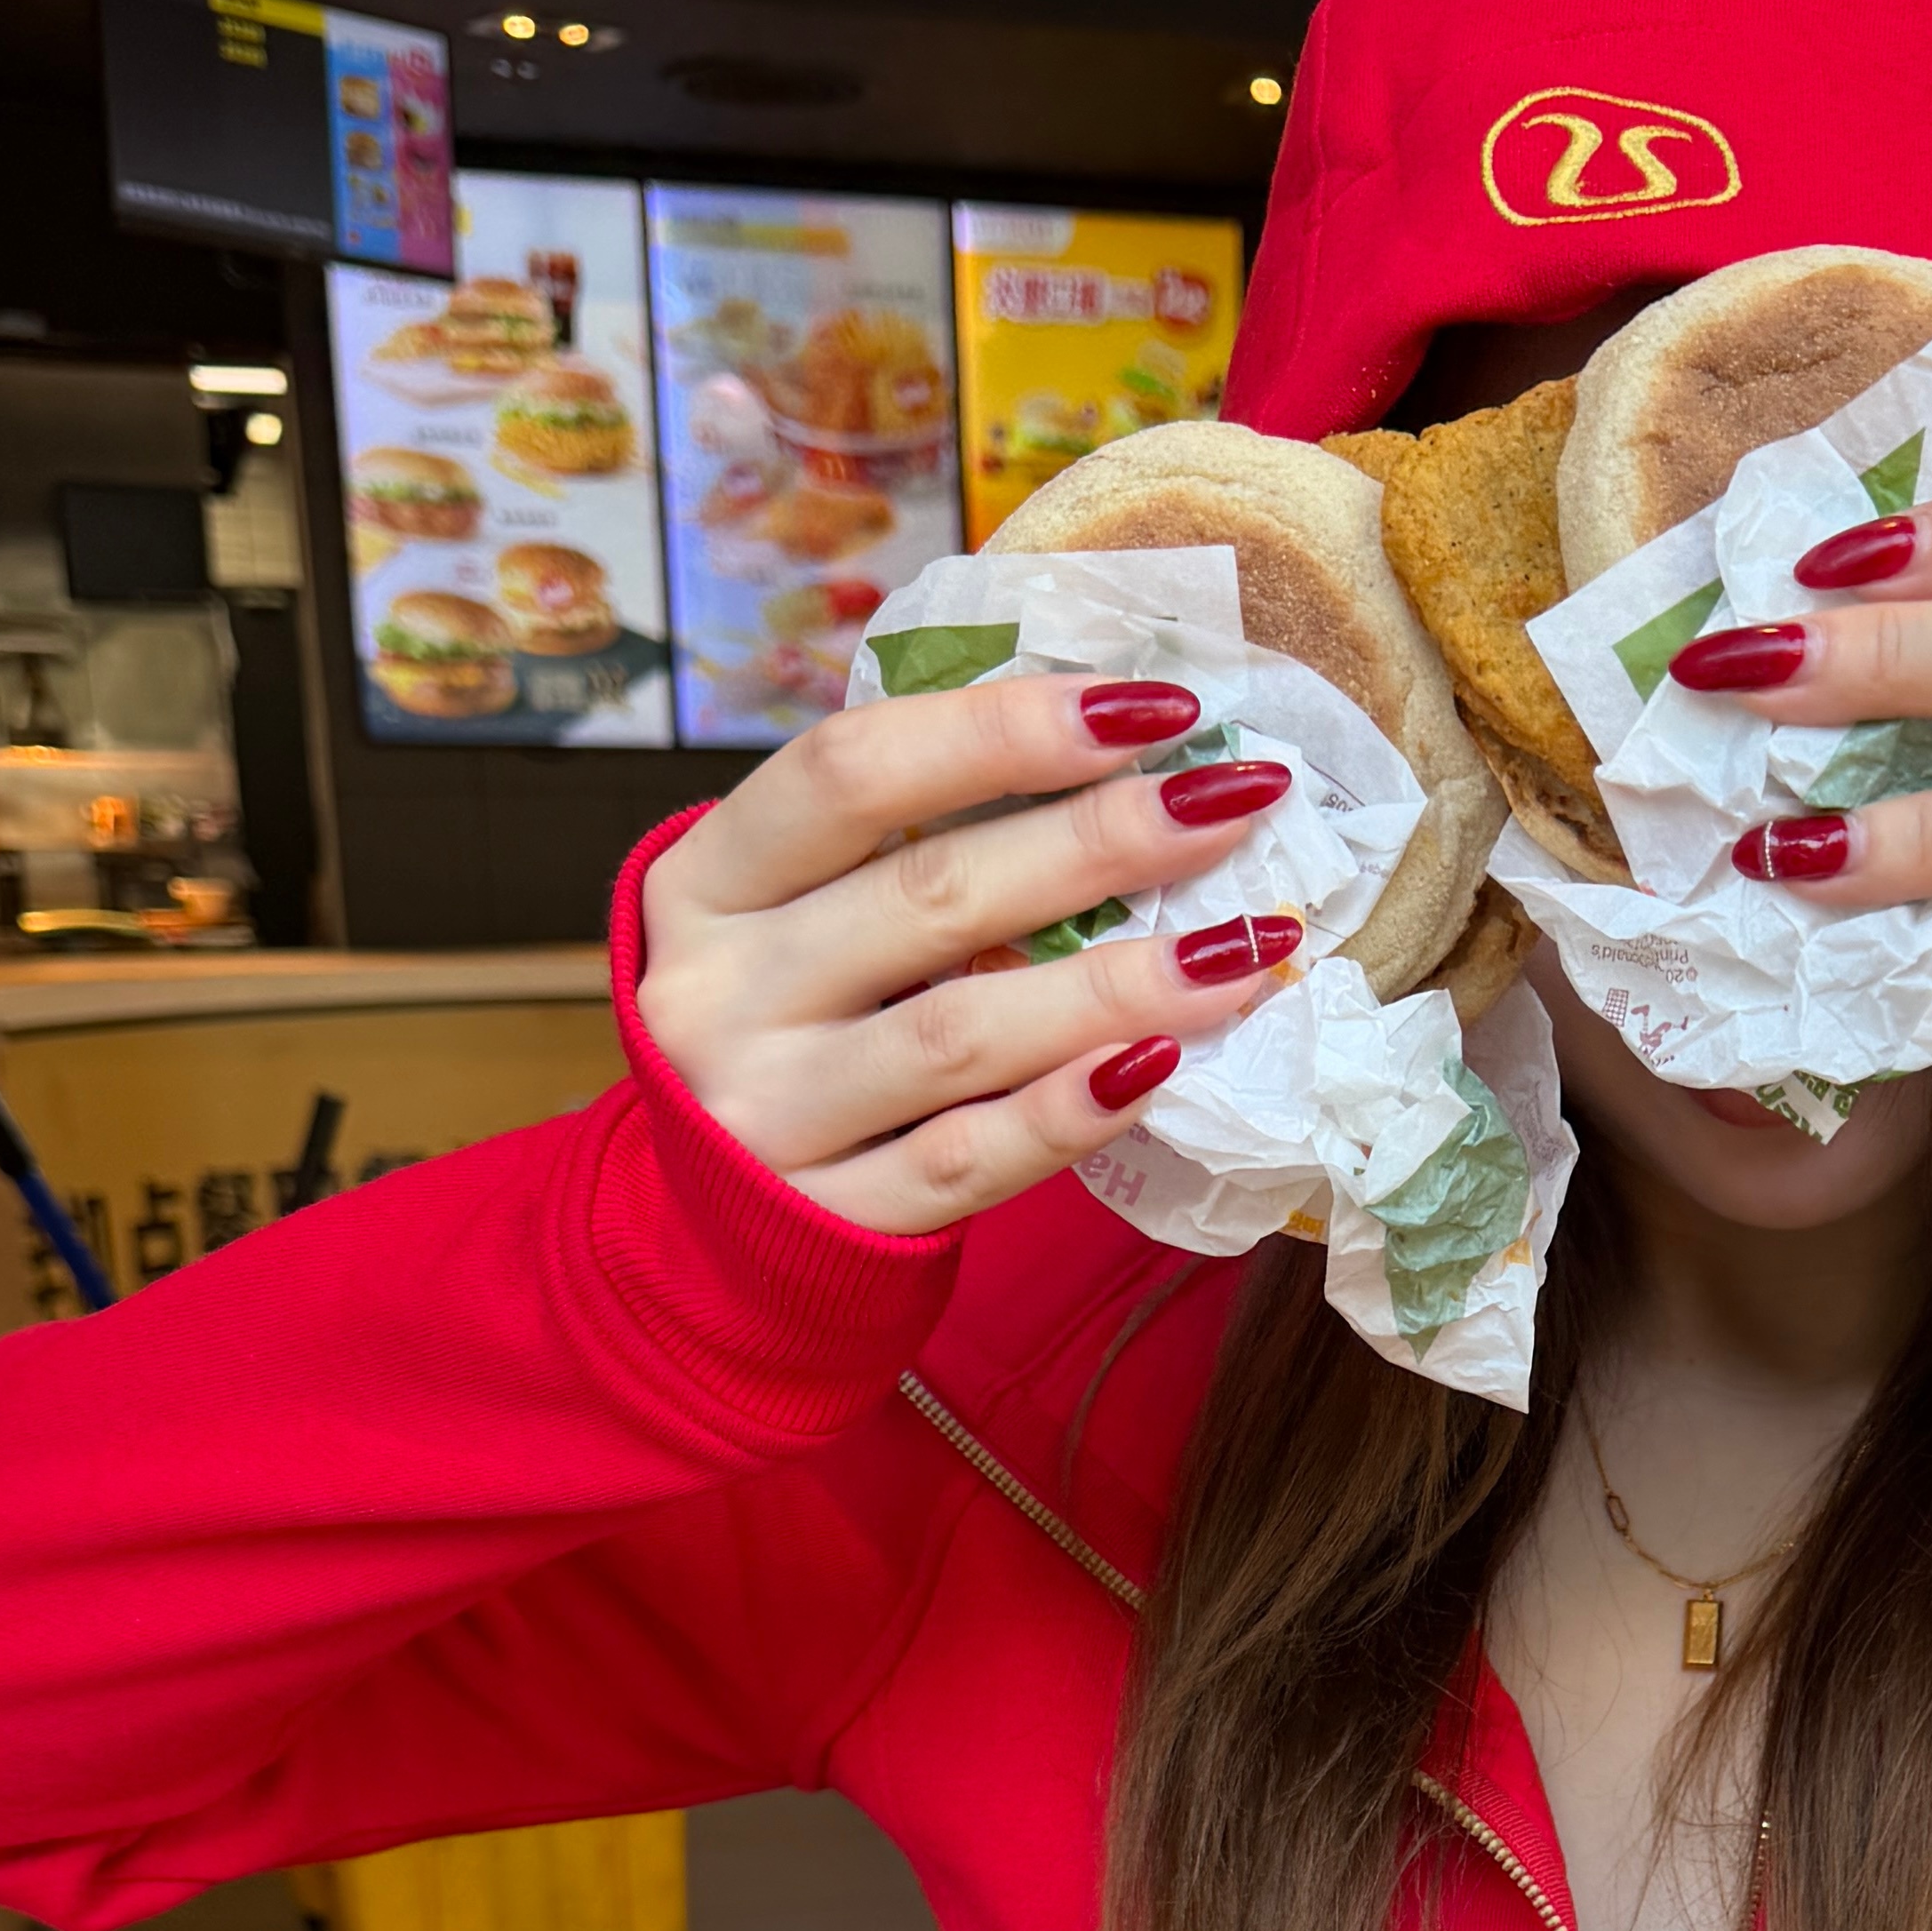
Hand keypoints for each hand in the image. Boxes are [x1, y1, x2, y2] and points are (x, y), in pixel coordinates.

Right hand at [634, 675, 1309, 1238]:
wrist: (684, 1226)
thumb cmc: (777, 1022)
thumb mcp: (782, 911)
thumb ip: (893, 840)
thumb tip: (1109, 742)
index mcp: (705, 882)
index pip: (849, 772)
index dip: (1002, 727)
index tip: (1150, 704)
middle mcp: (717, 994)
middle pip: (929, 895)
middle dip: (1100, 839)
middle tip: (1234, 800)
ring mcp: (766, 1117)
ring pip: (959, 1035)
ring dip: (1118, 983)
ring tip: (1247, 946)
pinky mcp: (826, 1221)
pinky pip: (964, 1163)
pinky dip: (1066, 1114)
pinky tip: (1162, 1065)